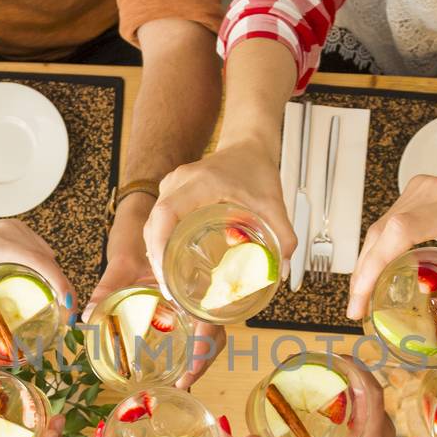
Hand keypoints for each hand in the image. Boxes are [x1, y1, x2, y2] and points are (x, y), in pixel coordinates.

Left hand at [0, 218, 75, 332]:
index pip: (39, 262)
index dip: (59, 282)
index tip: (68, 304)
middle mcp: (11, 233)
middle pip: (48, 261)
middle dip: (63, 287)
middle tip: (67, 314)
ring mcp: (17, 228)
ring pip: (47, 254)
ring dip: (57, 277)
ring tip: (60, 302)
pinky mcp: (19, 228)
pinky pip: (41, 249)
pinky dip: (48, 267)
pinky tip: (47, 283)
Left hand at [86, 196, 225, 388]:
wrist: (147, 215)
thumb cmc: (138, 233)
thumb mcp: (123, 261)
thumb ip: (107, 286)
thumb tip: (87, 315)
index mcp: (193, 282)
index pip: (210, 323)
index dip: (203, 352)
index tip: (188, 374)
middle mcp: (201, 290)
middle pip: (214, 333)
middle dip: (202, 362)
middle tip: (182, 384)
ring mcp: (197, 296)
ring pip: (210, 331)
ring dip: (200, 356)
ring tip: (181, 379)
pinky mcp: (189, 299)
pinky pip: (199, 324)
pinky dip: (193, 344)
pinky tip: (180, 359)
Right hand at [142, 136, 295, 291]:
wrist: (248, 146)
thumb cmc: (256, 170)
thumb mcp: (273, 203)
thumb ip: (283, 235)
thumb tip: (282, 269)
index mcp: (200, 182)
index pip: (166, 213)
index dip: (160, 244)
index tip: (166, 271)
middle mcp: (178, 182)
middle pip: (154, 224)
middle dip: (157, 259)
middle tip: (170, 289)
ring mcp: (171, 186)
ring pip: (152, 224)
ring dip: (157, 253)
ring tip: (169, 283)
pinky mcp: (171, 193)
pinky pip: (158, 221)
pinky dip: (161, 243)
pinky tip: (171, 264)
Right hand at [245, 357, 394, 436]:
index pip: (373, 394)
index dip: (358, 370)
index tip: (336, 357)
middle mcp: (382, 433)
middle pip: (371, 388)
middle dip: (348, 370)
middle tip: (319, 361)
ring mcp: (383, 434)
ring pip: (371, 396)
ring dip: (352, 381)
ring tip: (323, 372)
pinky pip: (370, 406)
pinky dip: (354, 394)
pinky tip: (332, 393)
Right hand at [346, 139, 436, 347]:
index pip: (401, 231)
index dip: (374, 265)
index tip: (363, 298)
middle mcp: (433, 192)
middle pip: (381, 232)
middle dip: (362, 273)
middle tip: (357, 310)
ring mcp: (422, 188)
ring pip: (379, 227)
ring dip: (367, 262)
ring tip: (362, 298)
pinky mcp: (417, 191)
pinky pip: (388, 221)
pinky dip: (378, 249)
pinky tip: (378, 275)